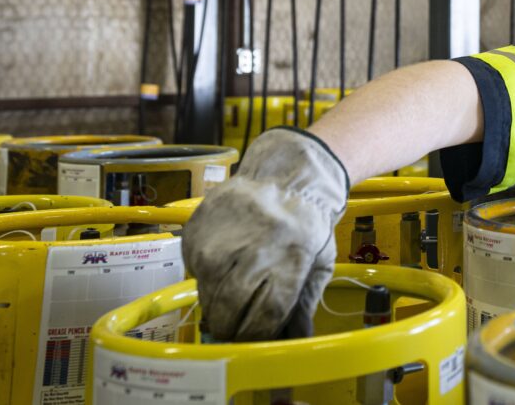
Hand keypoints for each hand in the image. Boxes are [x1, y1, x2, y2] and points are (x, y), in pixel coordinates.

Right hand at [182, 127, 348, 340]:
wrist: (286, 174)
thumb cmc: (306, 221)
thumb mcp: (319, 261)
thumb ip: (305, 303)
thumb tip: (296, 339)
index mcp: (289, 258)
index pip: (264, 317)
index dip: (258, 334)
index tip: (257, 336)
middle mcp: (251, 249)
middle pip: (229, 310)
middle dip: (233, 326)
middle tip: (237, 325)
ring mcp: (219, 239)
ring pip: (207, 294)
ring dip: (217, 303)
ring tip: (232, 292)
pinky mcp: (196, 232)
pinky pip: (194, 272)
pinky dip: (207, 277)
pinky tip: (224, 263)